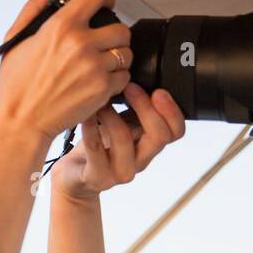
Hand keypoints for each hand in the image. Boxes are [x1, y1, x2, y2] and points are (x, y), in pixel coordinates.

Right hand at [0, 0, 132, 142]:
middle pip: (121, 27)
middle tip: (102, 45)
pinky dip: (115, 80)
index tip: (105, 5)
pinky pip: (124, 77)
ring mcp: (94, 67)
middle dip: (113, 35)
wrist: (22, 122)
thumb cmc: (16, 86)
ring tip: (99, 67)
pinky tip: (98, 83)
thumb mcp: (14, 41)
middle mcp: (81, 43)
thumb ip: (32, 11)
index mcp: (61, 26)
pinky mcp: (102, 89)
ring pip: (126, 53)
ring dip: (117, 59)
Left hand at [50, 83, 185, 201]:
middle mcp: (140, 161)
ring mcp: (120, 172)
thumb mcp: (124, 122)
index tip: (158, 91)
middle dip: (145, 107)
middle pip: (159, 137)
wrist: (75, 175)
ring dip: (112, 114)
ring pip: (125, 141)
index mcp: (150, 145)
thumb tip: (146, 75)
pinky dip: (90, 127)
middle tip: (128, 87)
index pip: (176, 132)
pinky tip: (86, 115)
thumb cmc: (100, 144)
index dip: (172, 111)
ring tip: (100, 101)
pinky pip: (95, 150)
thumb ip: (138, 107)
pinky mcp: (97, 178)